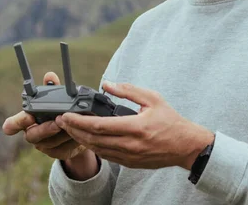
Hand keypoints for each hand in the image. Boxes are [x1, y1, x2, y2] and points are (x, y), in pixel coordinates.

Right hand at [2, 71, 87, 160]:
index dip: (16, 123)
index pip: (11, 125)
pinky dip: (73, 140)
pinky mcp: (58, 153)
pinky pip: (64, 149)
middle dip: (45, 129)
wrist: (76, 129)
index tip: (28, 117)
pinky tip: (81, 131)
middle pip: (32, 136)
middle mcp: (32, 134)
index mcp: (27, 120)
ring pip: (51, 143)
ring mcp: (44, 146)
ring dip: (63, 133)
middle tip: (57, 121)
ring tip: (75, 123)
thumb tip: (50, 76)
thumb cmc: (61, 110)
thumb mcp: (58, 99)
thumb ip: (53, 88)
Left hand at [56, 81, 214, 169]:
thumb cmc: (171, 121)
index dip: (79, 121)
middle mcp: (130, 144)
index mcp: (135, 127)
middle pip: (93, 140)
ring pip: (97, 150)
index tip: (67, 115)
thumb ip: (129, 90)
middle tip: (62, 121)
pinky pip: (107, 156)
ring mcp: (129, 156)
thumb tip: (108, 84)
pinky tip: (88, 139)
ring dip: (81, 140)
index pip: (99, 126)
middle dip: (74, 130)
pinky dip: (94, 147)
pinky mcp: (130, 163)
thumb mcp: (153, 99)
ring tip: (70, 129)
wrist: (185, 146)